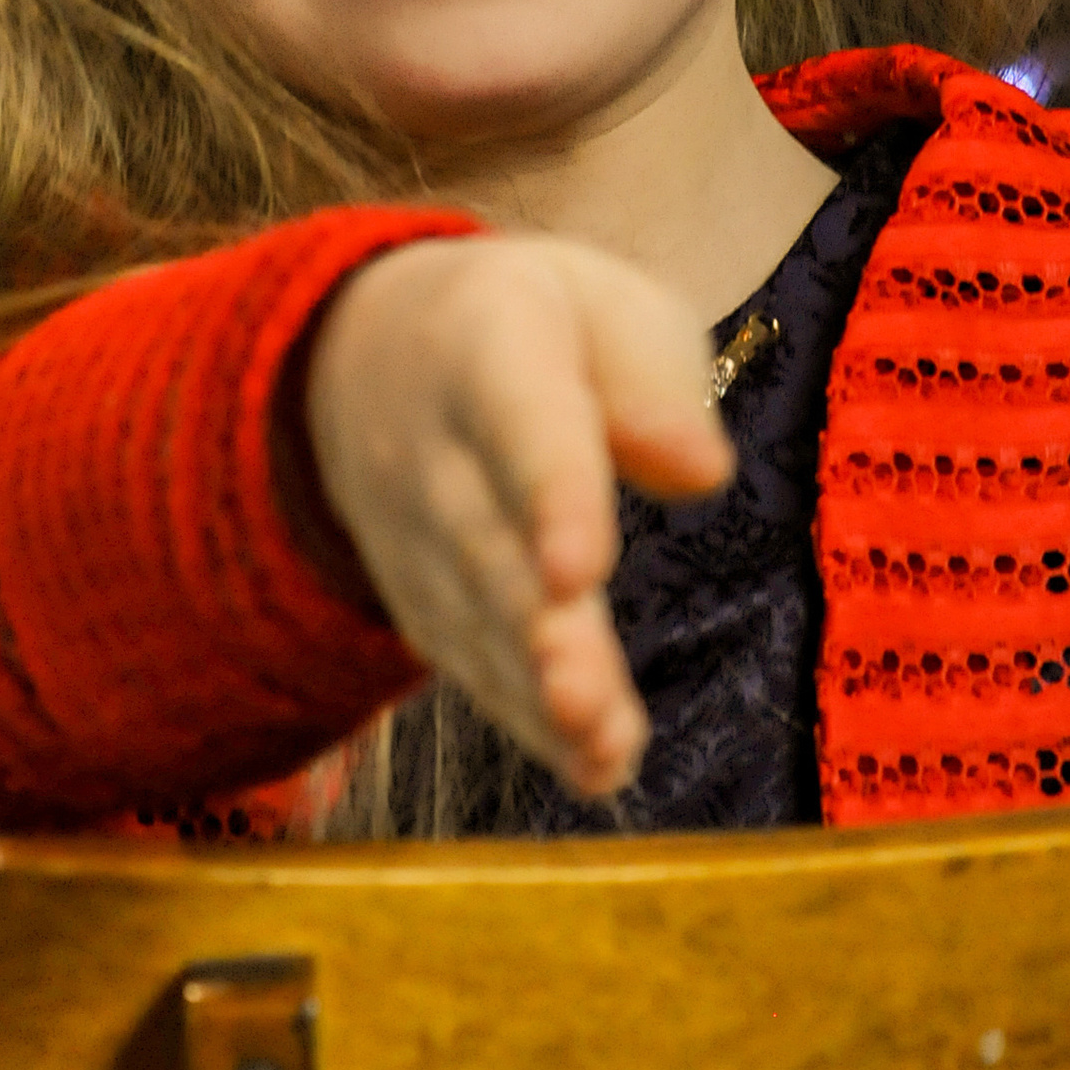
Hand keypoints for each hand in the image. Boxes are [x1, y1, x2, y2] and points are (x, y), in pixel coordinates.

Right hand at [301, 235, 732, 798]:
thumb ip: (654, 376)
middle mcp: (432, 451)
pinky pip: (474, 665)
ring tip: (598, 747)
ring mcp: (414, 536)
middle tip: (582, 695)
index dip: (549, 497)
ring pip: (481, 623)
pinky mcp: (422, 603)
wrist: (367, 353)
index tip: (579, 571)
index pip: (519, 422)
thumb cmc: (535, 326)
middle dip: (539, 628)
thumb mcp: (602, 303)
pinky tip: (596, 766)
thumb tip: (703, 473)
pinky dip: (531, 720)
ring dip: (539, 693)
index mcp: (485, 346)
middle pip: (489, 546)